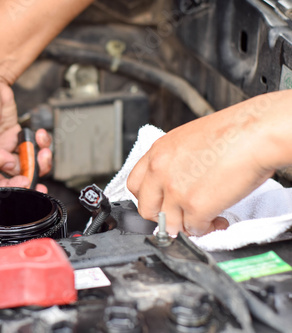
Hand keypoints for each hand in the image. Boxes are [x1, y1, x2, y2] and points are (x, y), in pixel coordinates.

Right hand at [0, 70, 51, 191]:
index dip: (4, 188)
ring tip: (41, 151)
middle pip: (5, 180)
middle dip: (24, 178)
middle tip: (35, 175)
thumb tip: (1, 167)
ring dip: (35, 161)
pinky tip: (38, 136)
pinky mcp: (12, 138)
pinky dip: (37, 145)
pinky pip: (28, 150)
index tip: (21, 182)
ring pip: (21, 167)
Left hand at [127, 97, 276, 235]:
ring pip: (168, 224)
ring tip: (204, 218)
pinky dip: (205, 228)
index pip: (135, 185)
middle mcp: (160, 171)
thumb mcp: (188, 140)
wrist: (255, 132)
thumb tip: (174, 184)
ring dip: (186, 226)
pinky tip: (217, 218)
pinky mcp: (194, 206)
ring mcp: (175, 190)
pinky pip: (193, 229)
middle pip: (146, 209)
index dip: (148, 198)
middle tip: (181, 216)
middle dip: (163, 217)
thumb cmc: (232, 132)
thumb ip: (174, 163)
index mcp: (157, 153)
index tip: (160, 204)